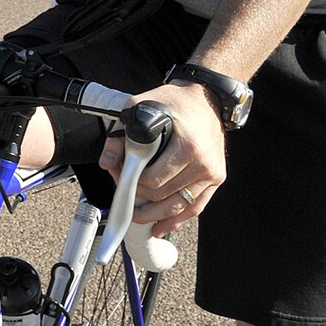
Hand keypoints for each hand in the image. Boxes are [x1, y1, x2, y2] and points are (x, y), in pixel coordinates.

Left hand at [101, 81, 226, 235]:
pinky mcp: (217, 178)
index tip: (119, 176)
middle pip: (163, 195)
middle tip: (124, 188)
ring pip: (178, 206)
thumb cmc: (174, 102)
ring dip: (154, 215)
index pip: (153, 180)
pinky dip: (177, 220)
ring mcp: (212, 173)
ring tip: (136, 217)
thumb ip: (120, 136)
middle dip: (138, 196)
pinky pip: (196, 207)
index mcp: (188, 147)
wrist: (206, 98)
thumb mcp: (140, 107)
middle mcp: (203, 163)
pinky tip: (162, 227)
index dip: (131, 182)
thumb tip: (108, 162)